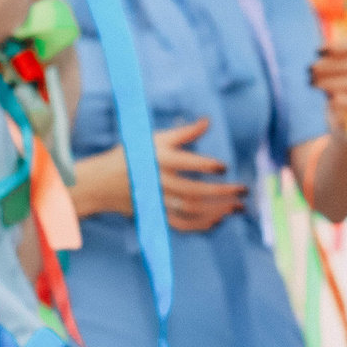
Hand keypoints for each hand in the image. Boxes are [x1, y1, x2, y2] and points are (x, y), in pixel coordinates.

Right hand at [68, 118, 244, 230]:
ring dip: (217, 210)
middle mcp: (160, 182)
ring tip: (237, 206)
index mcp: (159, 159)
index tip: (224, 167)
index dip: (209, 166)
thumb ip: (184, 132)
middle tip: (243, 190)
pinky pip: (181, 224)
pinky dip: (200, 225)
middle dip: (223, 192)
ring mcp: (158, 201)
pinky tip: (217, 221)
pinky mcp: (156, 215)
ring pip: (192, 210)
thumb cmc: (133, 154)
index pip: (188, 164)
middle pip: (196, 191)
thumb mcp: (155, 138)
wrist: (103, 182)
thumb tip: (208, 121)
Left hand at [310, 37, 346, 129]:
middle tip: (311, 70)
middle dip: (329, 66)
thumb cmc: (335, 87)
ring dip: (331, 83)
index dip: (344, 45)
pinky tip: (331, 101)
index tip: (320, 50)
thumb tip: (318, 50)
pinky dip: (346, 101)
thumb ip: (329, 57)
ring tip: (314, 84)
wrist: (344, 122)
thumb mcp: (333, 70)